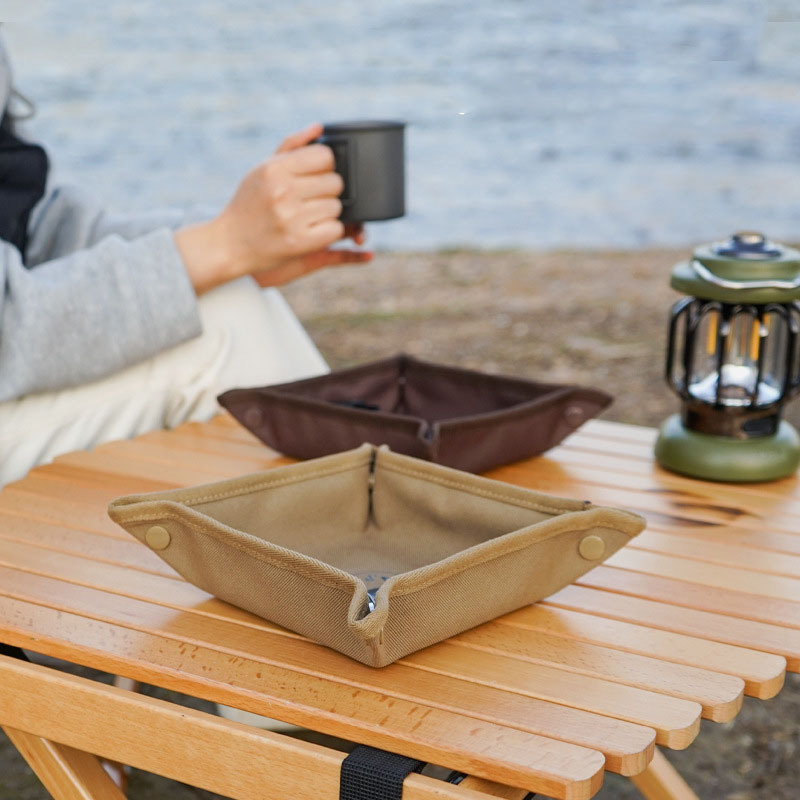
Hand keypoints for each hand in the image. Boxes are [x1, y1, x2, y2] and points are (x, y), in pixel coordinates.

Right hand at [175, 123, 371, 293]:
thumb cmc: (250, 203)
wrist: (230, 244)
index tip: (315, 175)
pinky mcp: (299, 242)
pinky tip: (312, 230)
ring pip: (336, 207)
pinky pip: (336, 229)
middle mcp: (282, 191)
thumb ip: (293, 146)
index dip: (325, 166)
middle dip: (327, 190)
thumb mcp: (263, 169)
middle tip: (310, 199)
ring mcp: (291, 218)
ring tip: (307, 216)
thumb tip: (319, 128)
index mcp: (274, 169)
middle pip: (335, 182)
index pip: (325, 156)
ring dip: (328, 212)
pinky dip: (329, 231)